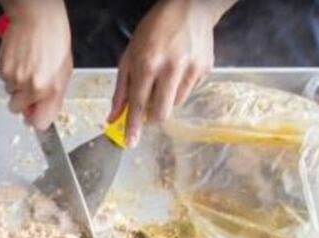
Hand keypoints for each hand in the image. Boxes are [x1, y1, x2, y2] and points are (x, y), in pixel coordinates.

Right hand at [0, 0, 72, 130]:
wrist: (37, 18)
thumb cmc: (54, 40)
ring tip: (27, 64)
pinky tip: (19, 58)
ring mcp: (14, 78)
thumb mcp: (64, 73)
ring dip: (16, 84)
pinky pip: (3, 78)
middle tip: (30, 83)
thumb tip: (40, 115)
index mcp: (50, 90)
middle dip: (22, 100)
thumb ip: (53, 98)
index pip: (39, 123)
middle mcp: (31, 87)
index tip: (34, 115)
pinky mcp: (2, 68)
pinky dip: (9, 72)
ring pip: (9, 92)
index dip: (35, 119)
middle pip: (17, 109)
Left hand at [109, 0, 236, 145]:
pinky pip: (190, 91)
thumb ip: (121, 89)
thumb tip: (114, 117)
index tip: (130, 143)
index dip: (134, 126)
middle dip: (152, 117)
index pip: (139, 104)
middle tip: (148, 109)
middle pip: (162, 113)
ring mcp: (191, 69)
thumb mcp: (130, 55)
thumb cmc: (154, 30)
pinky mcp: (205, 68)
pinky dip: (180, 87)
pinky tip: (178, 69)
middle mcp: (171, 68)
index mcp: (148, 64)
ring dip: (166, 100)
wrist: (190, 7)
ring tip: (164, 79)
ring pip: (176, 104)